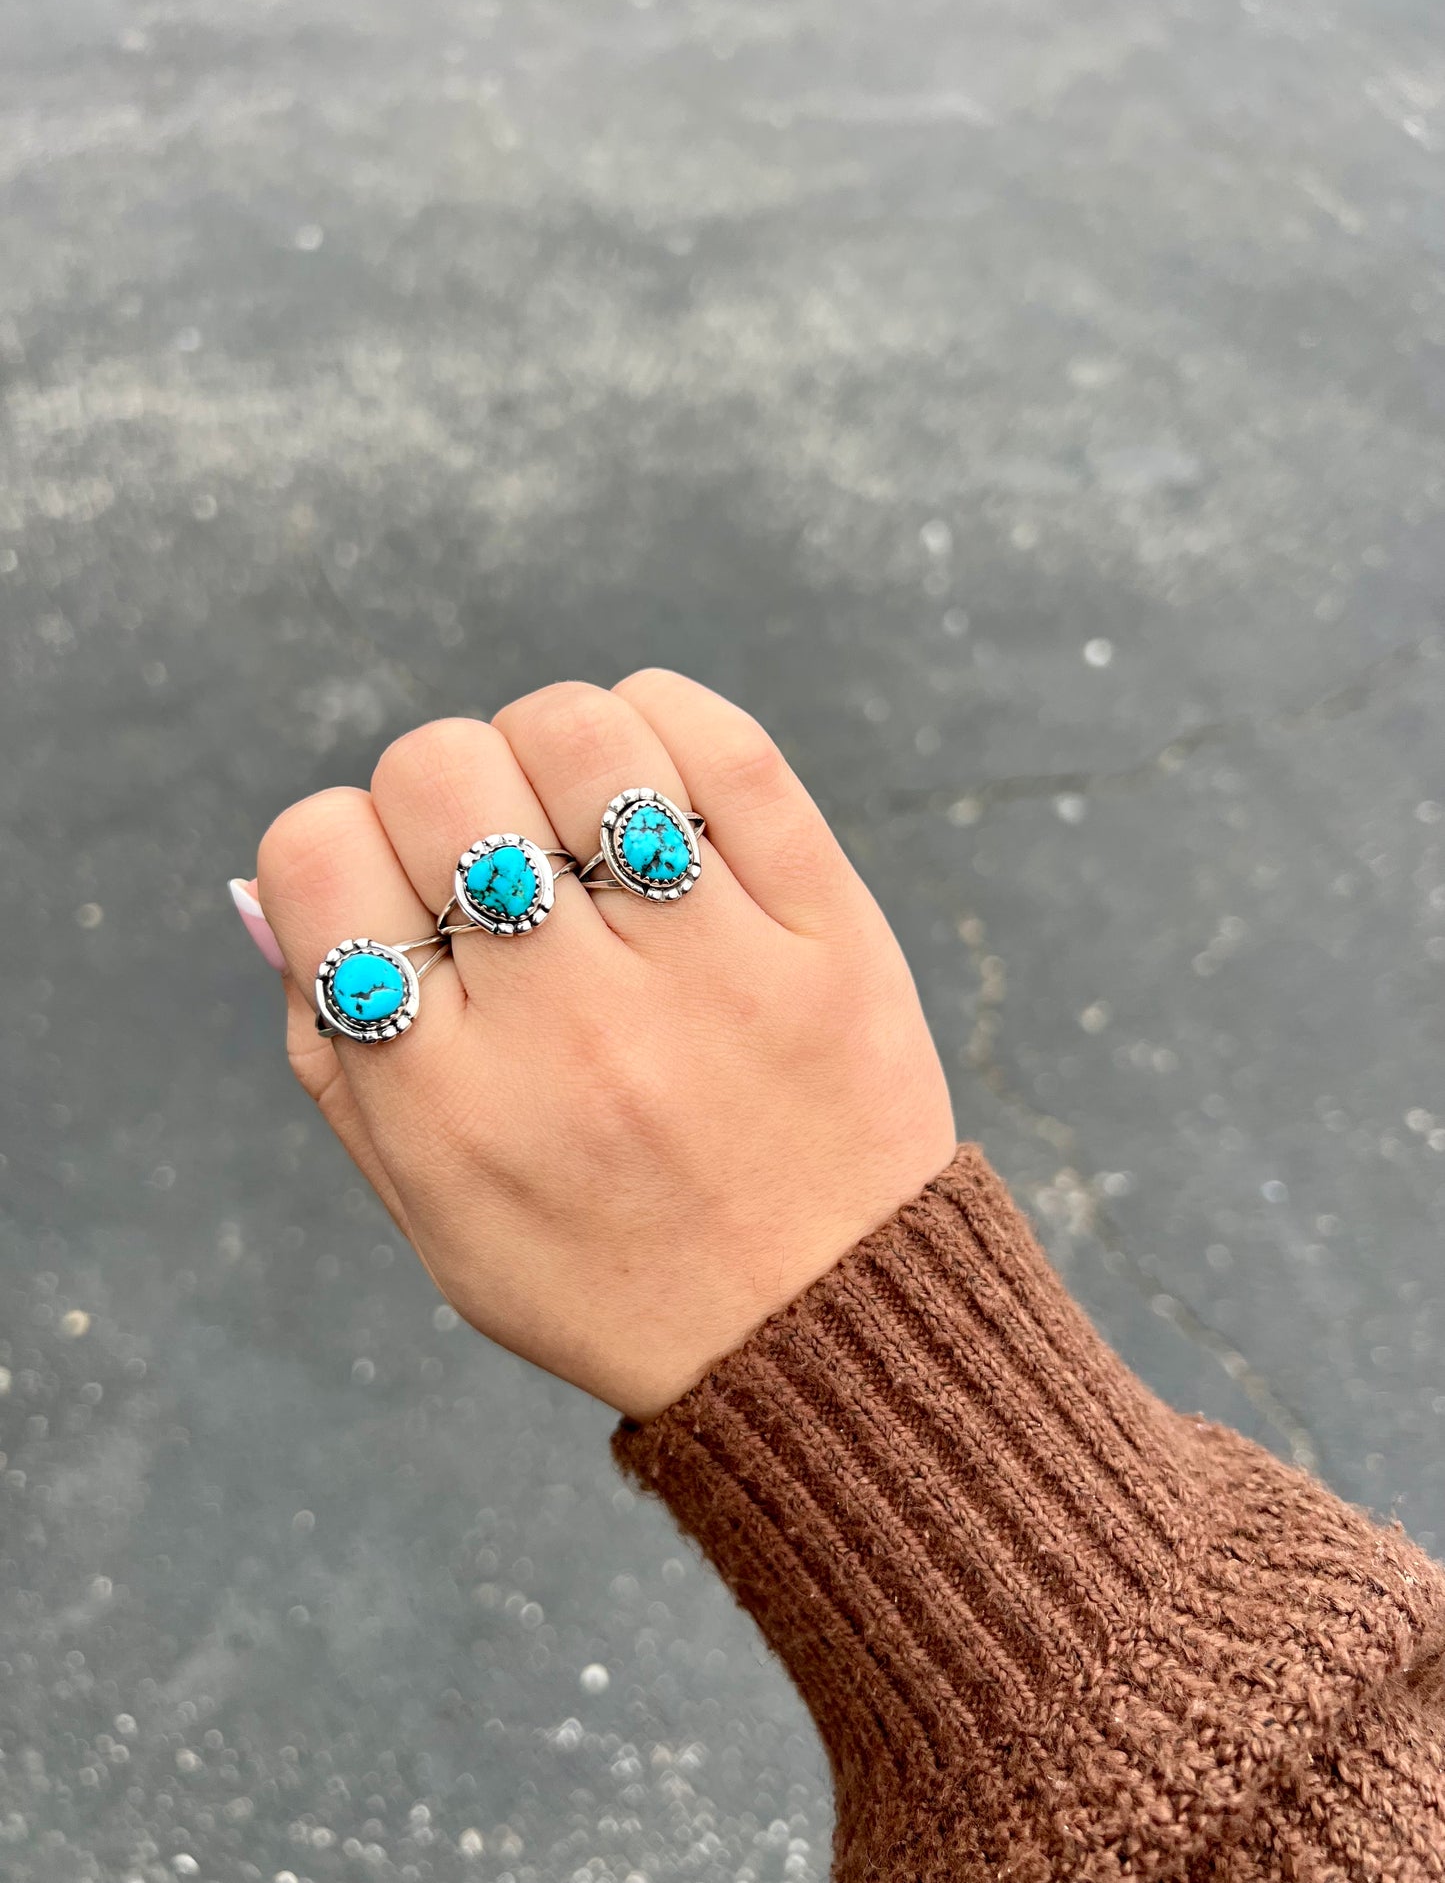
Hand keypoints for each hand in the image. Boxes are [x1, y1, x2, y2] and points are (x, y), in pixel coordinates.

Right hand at [247, 673, 955, 1420]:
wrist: (822, 1332)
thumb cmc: (604, 1268)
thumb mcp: (429, 1211)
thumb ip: (333, 1054)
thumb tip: (278, 889)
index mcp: (445, 1103)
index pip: (317, 853)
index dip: (340, 843)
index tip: (396, 888)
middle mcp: (570, 1029)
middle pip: (439, 771)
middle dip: (445, 791)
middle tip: (499, 855)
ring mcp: (709, 973)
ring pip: (579, 732)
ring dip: (557, 747)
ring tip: (584, 820)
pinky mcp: (826, 933)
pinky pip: (726, 747)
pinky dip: (668, 720)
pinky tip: (659, 779)